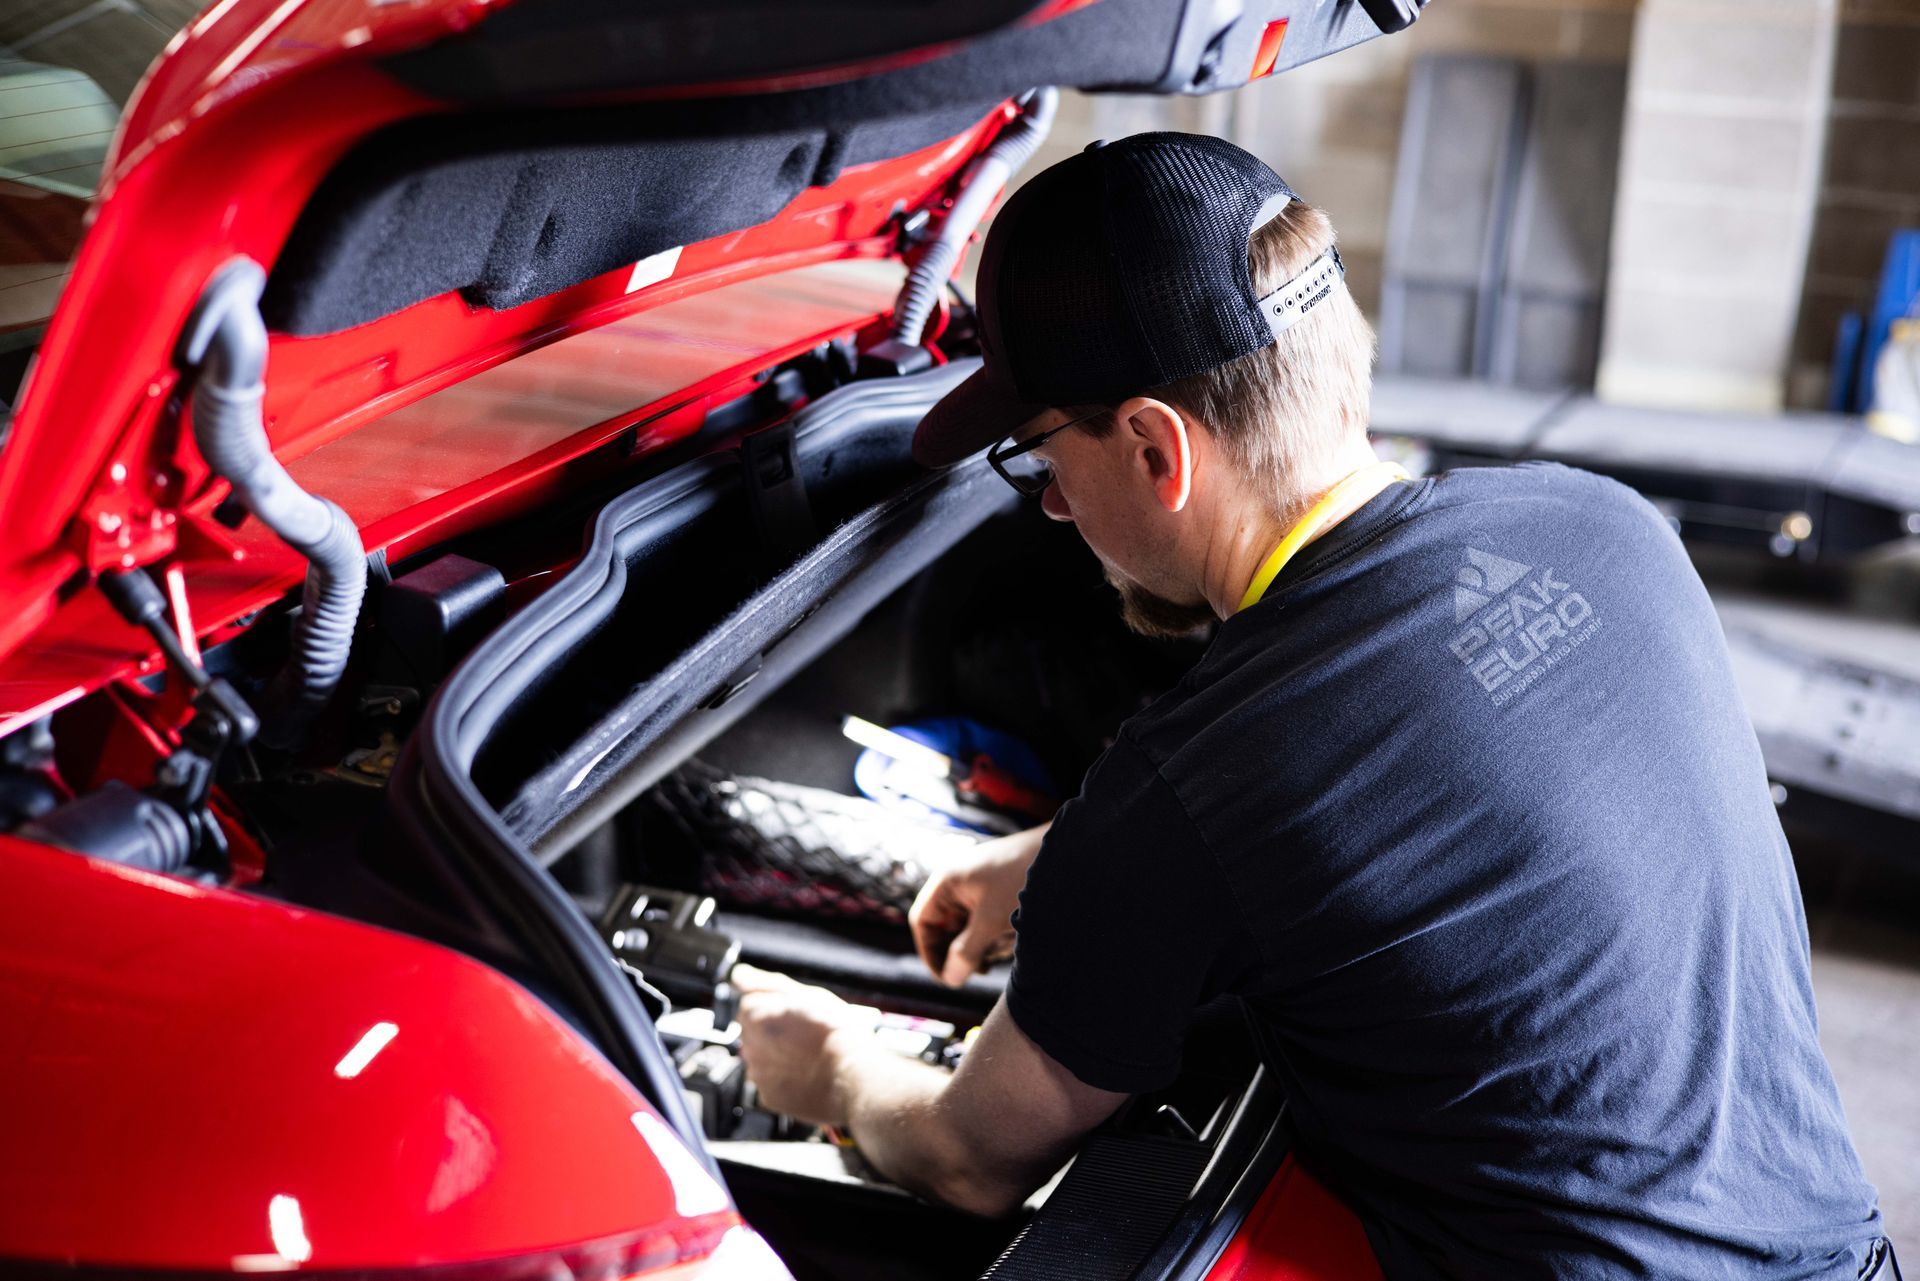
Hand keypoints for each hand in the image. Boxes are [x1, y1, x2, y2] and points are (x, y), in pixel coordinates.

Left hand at [734, 964, 867, 1126]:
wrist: (851, 1076)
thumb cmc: (834, 1031)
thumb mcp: (806, 994)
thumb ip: (766, 983)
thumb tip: (738, 975)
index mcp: (754, 1014)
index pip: (750, 1004)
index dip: (775, 1007)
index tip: (795, 1013)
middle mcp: (749, 1045)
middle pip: (753, 1032)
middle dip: (772, 1032)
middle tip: (804, 1034)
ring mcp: (757, 1073)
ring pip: (761, 1058)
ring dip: (776, 1056)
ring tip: (807, 1056)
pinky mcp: (768, 1097)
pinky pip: (770, 1083)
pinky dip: (783, 1080)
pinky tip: (805, 1075)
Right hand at [909, 823, 1048, 987]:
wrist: (1065, 852)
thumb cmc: (1022, 878)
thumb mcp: (992, 920)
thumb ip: (967, 951)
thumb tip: (950, 980)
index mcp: (947, 882)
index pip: (923, 922)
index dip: (931, 953)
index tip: (948, 978)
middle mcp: (959, 884)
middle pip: (946, 928)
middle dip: (963, 951)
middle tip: (983, 968)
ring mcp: (980, 889)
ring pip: (970, 929)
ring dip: (985, 945)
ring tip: (1008, 944)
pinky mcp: (1000, 894)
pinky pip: (988, 923)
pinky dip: (998, 935)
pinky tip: (1017, 937)